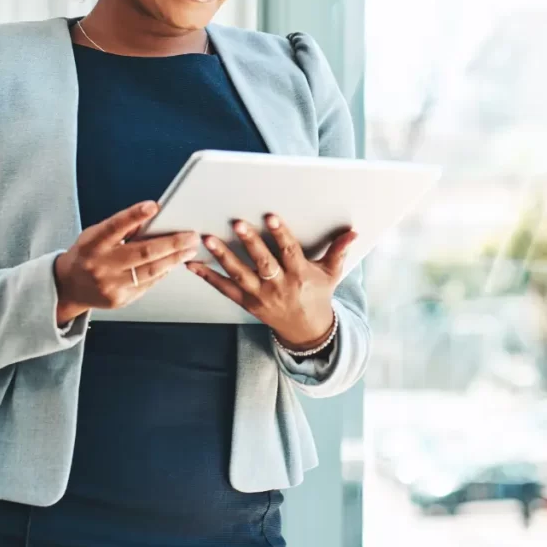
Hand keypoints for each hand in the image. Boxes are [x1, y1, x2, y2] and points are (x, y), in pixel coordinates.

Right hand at [53, 201, 198, 323]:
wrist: (68, 287)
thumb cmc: (88, 254)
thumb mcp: (96, 235)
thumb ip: (121, 228)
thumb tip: (153, 217)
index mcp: (92, 244)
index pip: (115, 227)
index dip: (134, 215)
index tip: (154, 206)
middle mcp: (100, 265)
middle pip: (142, 253)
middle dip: (171, 243)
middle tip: (191, 236)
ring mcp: (110, 285)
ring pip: (150, 271)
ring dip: (174, 259)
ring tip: (190, 249)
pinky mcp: (119, 299)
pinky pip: (148, 284)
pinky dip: (163, 272)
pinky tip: (174, 263)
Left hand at [186, 214, 356, 348]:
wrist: (307, 330)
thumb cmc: (318, 294)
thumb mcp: (331, 273)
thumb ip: (338, 250)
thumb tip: (353, 231)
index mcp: (299, 275)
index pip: (289, 252)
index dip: (281, 234)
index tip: (270, 216)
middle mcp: (278, 286)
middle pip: (262, 263)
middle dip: (249, 243)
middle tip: (236, 223)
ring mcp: (260, 296)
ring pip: (239, 275)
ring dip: (222, 257)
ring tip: (208, 238)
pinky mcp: (246, 303)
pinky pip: (224, 289)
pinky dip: (208, 276)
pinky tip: (193, 264)